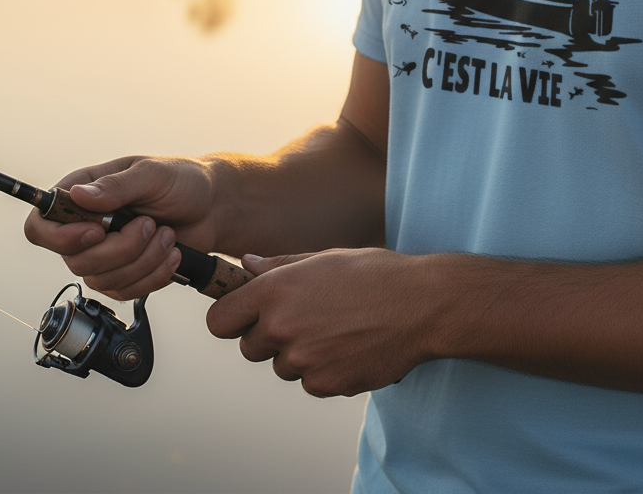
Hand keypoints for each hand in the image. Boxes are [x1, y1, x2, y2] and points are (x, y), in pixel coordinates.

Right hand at [23, 155, 217, 299]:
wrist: (214, 207)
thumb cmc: (183, 181)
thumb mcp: (153, 174)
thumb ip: (116, 186)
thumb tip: (77, 195)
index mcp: (83, 194)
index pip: (40, 225)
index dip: (60, 237)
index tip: (98, 232)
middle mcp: (86, 227)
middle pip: (75, 261)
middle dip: (122, 248)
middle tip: (152, 224)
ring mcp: (104, 255)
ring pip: (102, 280)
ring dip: (144, 260)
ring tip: (167, 234)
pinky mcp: (125, 275)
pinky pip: (126, 292)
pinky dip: (154, 275)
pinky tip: (172, 253)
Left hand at [206, 248, 435, 396]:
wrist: (423, 305)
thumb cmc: (376, 274)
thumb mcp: (326, 258)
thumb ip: (280, 266)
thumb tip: (246, 266)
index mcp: (277, 290)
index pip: (219, 320)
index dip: (231, 318)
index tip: (244, 317)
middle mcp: (282, 326)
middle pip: (249, 347)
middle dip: (269, 337)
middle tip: (306, 318)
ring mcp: (303, 360)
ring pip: (282, 366)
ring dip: (300, 354)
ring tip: (337, 329)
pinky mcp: (325, 384)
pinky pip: (310, 383)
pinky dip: (324, 370)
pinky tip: (350, 346)